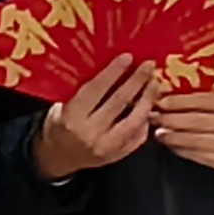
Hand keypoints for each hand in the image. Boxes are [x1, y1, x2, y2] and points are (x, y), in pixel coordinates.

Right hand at [31, 55, 160, 179]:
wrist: (58, 157)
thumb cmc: (58, 125)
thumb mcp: (61, 106)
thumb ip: (81, 91)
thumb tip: (107, 65)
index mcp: (72, 117)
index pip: (96, 90)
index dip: (113, 72)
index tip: (128, 57)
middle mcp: (90, 133)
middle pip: (119, 102)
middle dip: (137, 81)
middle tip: (149, 65)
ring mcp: (106, 147)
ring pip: (134, 121)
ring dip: (147, 99)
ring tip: (154, 83)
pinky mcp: (117, 156)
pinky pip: (138, 137)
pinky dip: (145, 120)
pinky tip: (149, 106)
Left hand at [150, 89, 213, 180]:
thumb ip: (212, 101)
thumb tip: (174, 100)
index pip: (205, 101)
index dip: (179, 101)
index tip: (160, 101)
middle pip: (198, 121)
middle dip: (171, 119)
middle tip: (153, 117)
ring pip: (197, 140)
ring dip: (173, 137)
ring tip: (158, 132)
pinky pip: (200, 156)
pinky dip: (182, 150)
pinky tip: (172, 145)